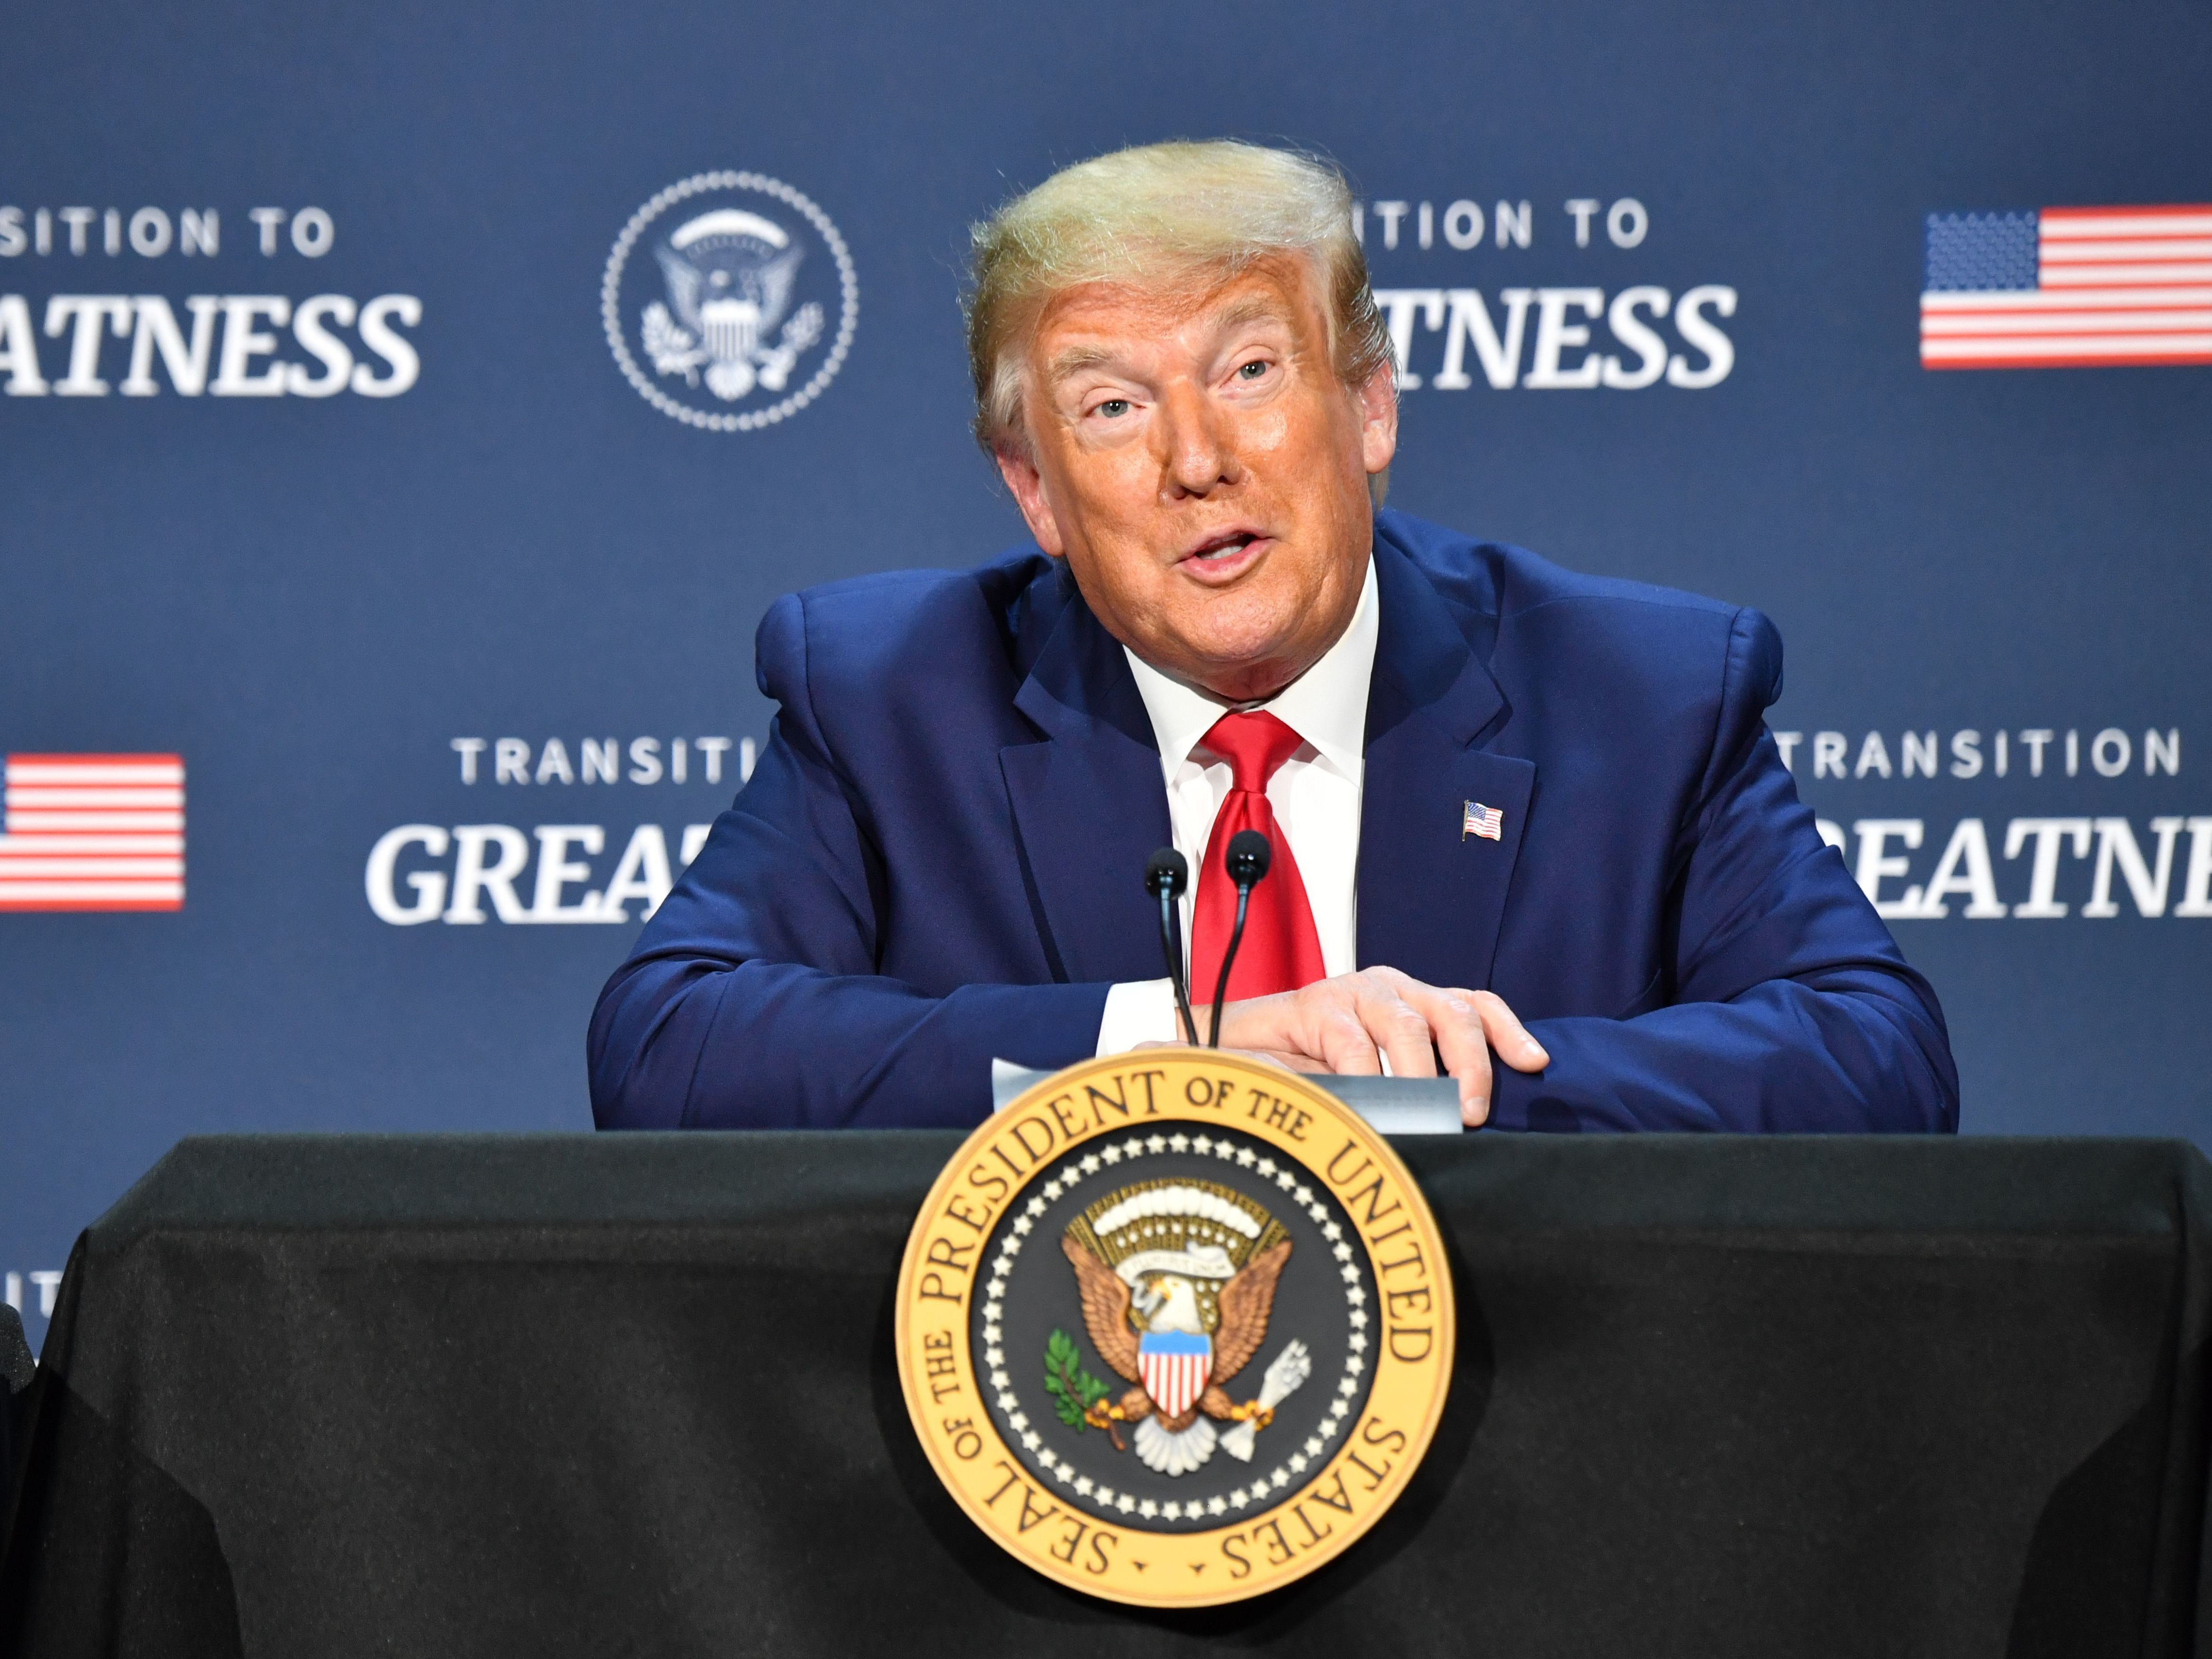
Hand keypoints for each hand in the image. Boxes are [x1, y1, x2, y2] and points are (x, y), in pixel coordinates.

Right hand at [1208, 967, 1548, 1126]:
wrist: (1238, 1051)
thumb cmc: (1312, 1068)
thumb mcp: (1377, 1077)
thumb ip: (1416, 1086)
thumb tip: (1464, 1124)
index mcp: (1415, 1001)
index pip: (1475, 1004)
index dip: (1508, 1032)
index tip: (1534, 1065)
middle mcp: (1393, 988)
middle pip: (1453, 1012)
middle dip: (1472, 1064)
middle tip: (1472, 1112)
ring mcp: (1355, 991)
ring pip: (1407, 1026)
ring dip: (1423, 1078)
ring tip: (1428, 1117)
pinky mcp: (1316, 1002)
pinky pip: (1353, 1041)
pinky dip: (1368, 1077)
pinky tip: (1371, 1105)